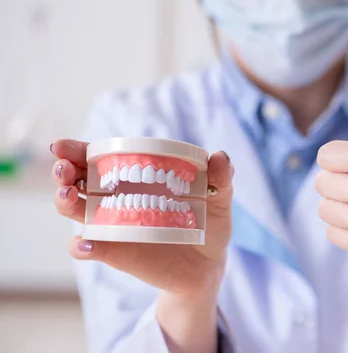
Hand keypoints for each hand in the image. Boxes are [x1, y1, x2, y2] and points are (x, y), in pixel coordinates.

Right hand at [51, 140, 233, 296]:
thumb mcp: (220, 198)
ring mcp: (113, 224)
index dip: (78, 149)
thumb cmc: (210, 223)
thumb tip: (220, 157)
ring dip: (64, 201)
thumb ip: (222, 177)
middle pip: (79, 178)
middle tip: (64, 169)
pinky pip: (88, 249)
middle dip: (64, 170)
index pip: (102, 157)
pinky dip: (81, 246)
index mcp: (138, 176)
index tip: (63, 147)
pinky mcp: (116, 252)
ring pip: (75, 209)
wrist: (209, 264)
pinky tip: (88, 243)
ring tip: (68, 196)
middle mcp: (117, 197)